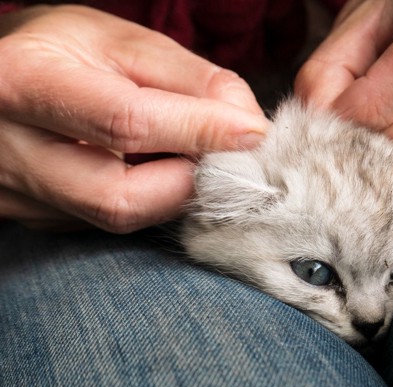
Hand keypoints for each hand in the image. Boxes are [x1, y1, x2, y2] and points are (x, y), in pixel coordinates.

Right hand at [0, 5, 268, 231]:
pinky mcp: (37, 221)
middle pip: (122, 199)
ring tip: (185, 153)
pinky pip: (110, 225)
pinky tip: (152, 171)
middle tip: (221, 153)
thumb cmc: (58, 50)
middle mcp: (10, 152)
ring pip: (121, 220)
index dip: (202, 131)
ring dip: (175, 192)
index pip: (127, 122)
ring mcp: (20, 197)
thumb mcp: (118, 40)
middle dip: (191, 181)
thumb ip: (188, 78)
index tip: (254, 132)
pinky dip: (151, 201)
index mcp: (23, 83)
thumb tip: (247, 124)